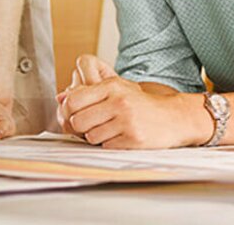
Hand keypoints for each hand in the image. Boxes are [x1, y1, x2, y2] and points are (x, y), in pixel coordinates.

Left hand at [58, 56, 208, 148]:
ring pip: (90, 136)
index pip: (73, 100)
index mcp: (110, 86)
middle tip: (88, 126)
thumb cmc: (140, 103)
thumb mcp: (115, 89)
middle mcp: (118, 102)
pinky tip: (120, 137)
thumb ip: (86, 92)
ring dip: (95, 136)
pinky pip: (106, 146)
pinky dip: (109, 144)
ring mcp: (126, 121)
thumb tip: (59, 98)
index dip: (67, 111)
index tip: (72, 115)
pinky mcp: (134, 139)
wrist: (174, 117)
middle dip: (79, 127)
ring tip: (108, 129)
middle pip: (77, 121)